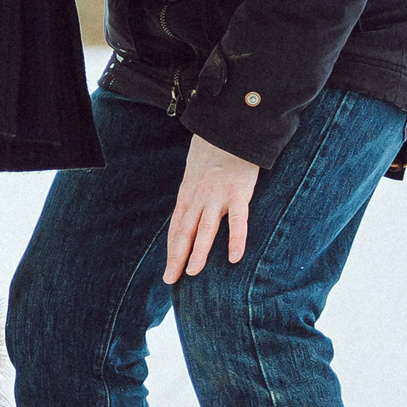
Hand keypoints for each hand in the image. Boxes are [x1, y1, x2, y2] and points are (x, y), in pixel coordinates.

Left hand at [165, 134, 260, 283]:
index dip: (172, 249)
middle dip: (176, 257)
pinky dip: (235, 239)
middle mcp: (198, 197)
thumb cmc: (214, 150)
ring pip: (204, 229)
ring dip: (198, 252)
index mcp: (187, 194)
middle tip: (170, 279)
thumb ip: (195, 192)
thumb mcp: (195, 172)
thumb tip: (193, 211)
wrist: (229, 128)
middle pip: (184, 232)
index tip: (168, 269)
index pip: (176, 227)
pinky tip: (234, 257)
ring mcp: (217, 196)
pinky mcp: (238, 192)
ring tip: (193, 272)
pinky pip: (237, 220)